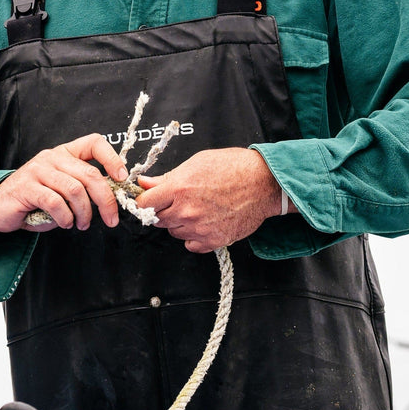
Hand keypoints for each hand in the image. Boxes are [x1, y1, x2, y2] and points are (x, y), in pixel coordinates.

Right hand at [0, 134, 128, 233]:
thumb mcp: (63, 191)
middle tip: (111, 219)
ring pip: (74, 190)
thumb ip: (83, 189)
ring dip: (84, 213)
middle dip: (105, 200)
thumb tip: (111, 199)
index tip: (122, 178)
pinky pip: (55, 202)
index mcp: (65, 153)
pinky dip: (65, 217)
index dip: (112, 159)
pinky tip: (65, 223)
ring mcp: (38, 169)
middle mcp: (53, 156)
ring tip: (81, 224)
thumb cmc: (35, 201)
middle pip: (89, 174)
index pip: (94, 143)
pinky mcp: (27, 186)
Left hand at [135, 147, 280, 252]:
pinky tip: (204, 223)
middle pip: (158, 220)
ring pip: (174, 232)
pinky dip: (194, 237)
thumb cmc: (232, 167)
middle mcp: (186, 211)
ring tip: (197, 209)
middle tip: (178, 202)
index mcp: (179, 188)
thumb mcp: (195, 163)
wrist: (264, 182)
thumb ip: (167, 177)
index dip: (145, 201)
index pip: (145, 203)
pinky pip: (191, 245)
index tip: (150, 200)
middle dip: (163, 211)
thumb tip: (144, 183)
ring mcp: (200, 228)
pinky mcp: (214, 240)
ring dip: (180, 224)